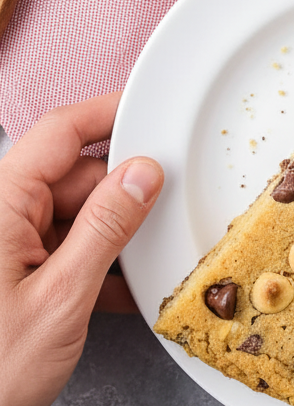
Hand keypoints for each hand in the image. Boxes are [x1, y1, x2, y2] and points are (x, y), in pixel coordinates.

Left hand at [0, 93, 162, 405]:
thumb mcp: (61, 299)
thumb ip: (105, 229)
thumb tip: (143, 173)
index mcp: (1, 205)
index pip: (60, 132)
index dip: (107, 113)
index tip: (149, 106)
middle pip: (72, 176)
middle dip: (120, 192)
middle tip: (165, 209)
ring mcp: (2, 248)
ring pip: (70, 216)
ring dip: (108, 236)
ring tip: (141, 265)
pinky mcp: (9, 278)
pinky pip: (59, 251)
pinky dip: (91, 266)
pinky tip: (117, 294)